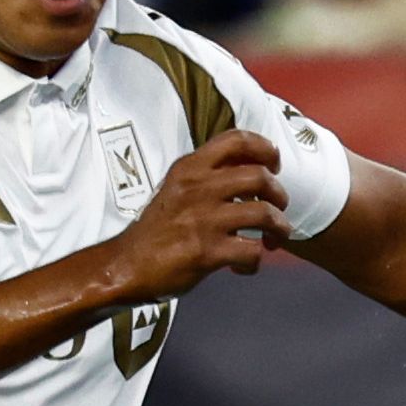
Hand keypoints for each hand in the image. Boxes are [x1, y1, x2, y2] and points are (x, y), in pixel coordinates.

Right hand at [111, 130, 285, 298]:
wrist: (126, 264)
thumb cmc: (156, 229)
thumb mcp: (177, 188)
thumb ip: (207, 176)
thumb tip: (247, 170)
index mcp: (190, 168)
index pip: (236, 140)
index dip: (265, 148)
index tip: (274, 163)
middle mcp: (198, 188)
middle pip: (260, 176)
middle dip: (279, 194)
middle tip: (278, 207)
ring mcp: (204, 219)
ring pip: (264, 213)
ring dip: (279, 228)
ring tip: (274, 238)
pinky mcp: (207, 251)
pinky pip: (251, 251)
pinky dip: (255, 261)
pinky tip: (243, 265)